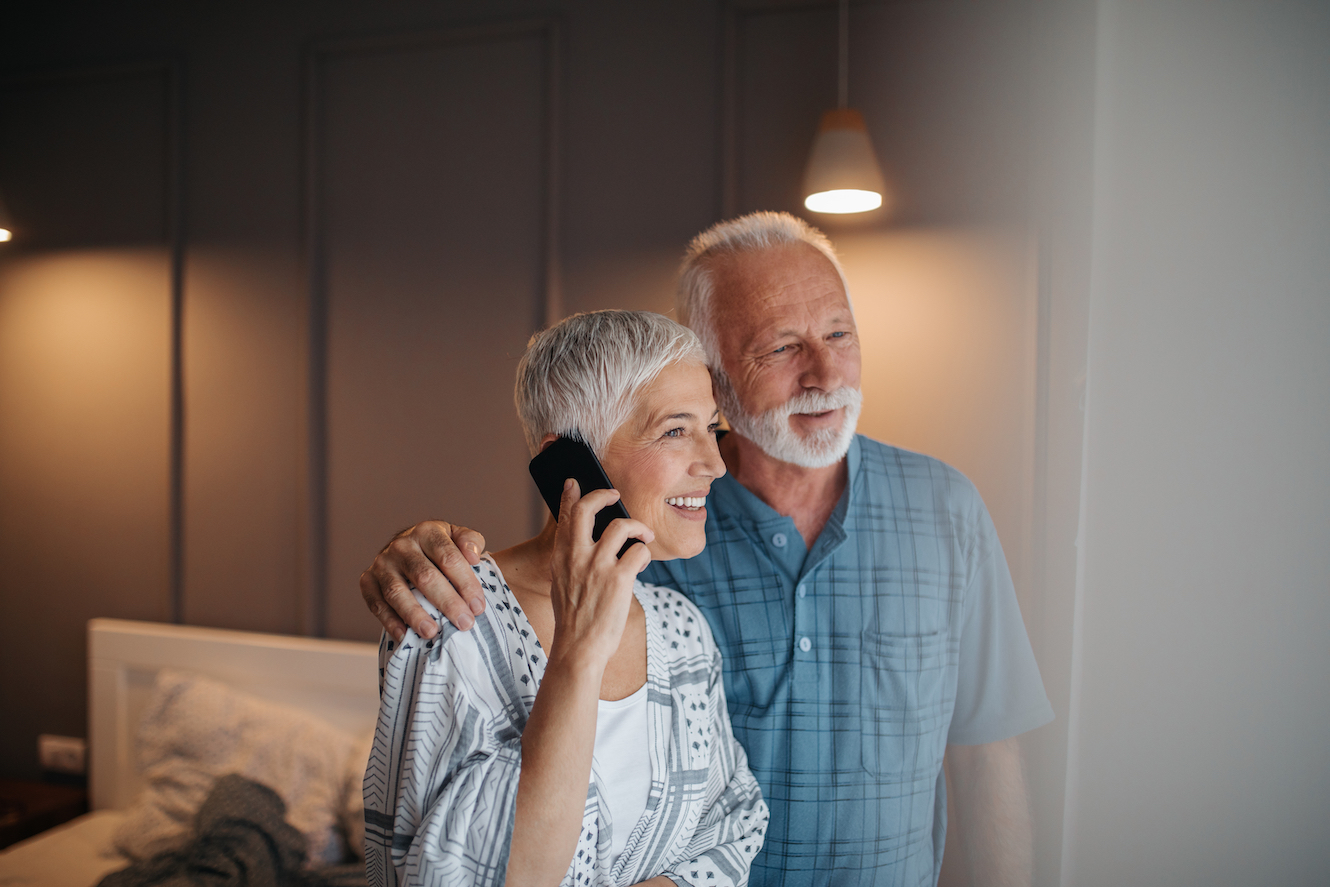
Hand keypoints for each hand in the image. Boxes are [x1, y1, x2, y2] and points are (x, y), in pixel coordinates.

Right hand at [359, 520, 487, 640]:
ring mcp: (382, 563)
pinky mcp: (367, 581)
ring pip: (397, 592)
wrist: (408, 549)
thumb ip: (471, 542)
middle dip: (447, 602)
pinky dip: (389, 621)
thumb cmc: (439, 549)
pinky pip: (376, 604)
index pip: (449, 557)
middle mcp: (401, 545)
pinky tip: (404, 636)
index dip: (466, 583)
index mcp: (427, 532)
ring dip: (415, 614)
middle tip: (464, 623)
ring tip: (432, 633)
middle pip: (425, 576)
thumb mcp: (457, 538)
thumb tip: (473, 556)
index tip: (478, 607)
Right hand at [547, 479, 653, 669]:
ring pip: (621, 526)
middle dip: (603, 496)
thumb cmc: (574, 619)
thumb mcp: (562, 584)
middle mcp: (576, 556)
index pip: (564, 517)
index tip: (574, 482)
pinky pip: (638, 551)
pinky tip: (641, 563)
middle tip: (615, 495)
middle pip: (587, 509)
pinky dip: (643, 554)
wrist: (578, 648)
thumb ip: (571, 561)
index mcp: (561, 557)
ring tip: (643, 536)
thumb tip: (585, 544)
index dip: (570, 495)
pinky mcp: (619, 578)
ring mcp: (597, 566)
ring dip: (637, 527)